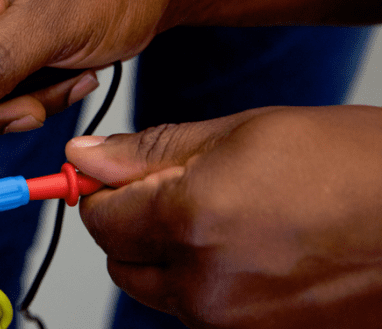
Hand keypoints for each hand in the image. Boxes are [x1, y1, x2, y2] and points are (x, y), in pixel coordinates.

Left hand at [67, 105, 381, 327]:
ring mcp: (234, 322)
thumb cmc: (357, 166)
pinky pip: (202, 312)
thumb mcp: (246, 132)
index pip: (100, 219)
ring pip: (159, 289)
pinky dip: (205, 281)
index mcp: (194, 222)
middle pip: (121, 261)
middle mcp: (206, 284)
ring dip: (169, 255)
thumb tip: (87, 156)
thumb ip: (152, 151)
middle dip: (131, 225)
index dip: (100, 192)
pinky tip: (248, 248)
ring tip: (225, 216)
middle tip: (172, 190)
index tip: (109, 175)